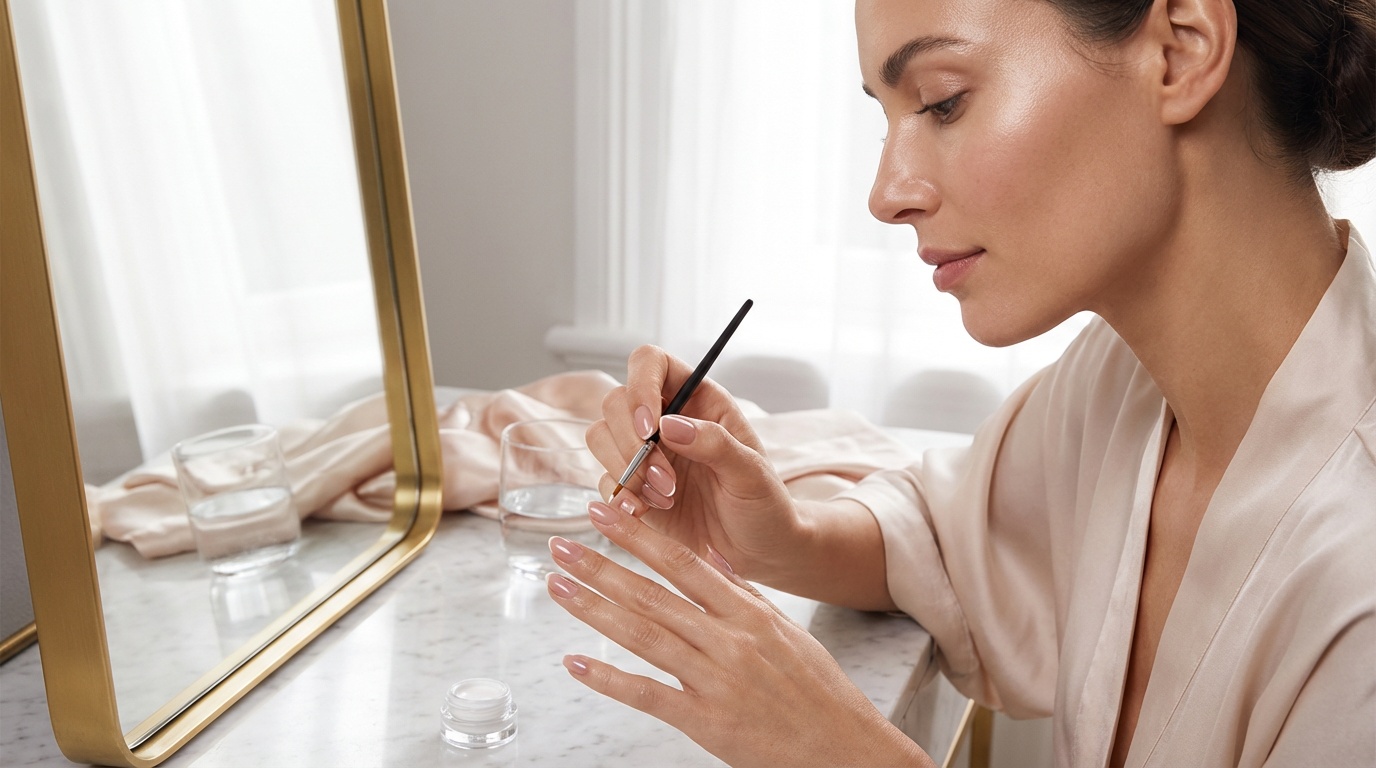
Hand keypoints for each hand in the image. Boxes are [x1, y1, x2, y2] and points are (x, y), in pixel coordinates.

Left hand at [546, 500, 933, 767]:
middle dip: (602, 566)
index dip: (640, 536)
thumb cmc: (818, 692)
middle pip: (654, 595)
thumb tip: (711, 559)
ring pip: (643, 636)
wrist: (845, 750)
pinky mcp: (706, 722)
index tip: (608, 512)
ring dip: (595, 609)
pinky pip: (647, 695)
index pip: (684, 562)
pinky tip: (576, 662)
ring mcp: (715, 681)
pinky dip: (608, 678)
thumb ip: (744, 595)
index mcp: (748, 614)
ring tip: (558, 586)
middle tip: (561, 543)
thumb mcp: (787, 632)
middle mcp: (729, 641)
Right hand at [587, 345, 799, 579]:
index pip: (651, 362)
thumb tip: (669, 423)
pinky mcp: (631, 486)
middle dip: (632, 443)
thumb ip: (715, 443)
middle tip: (667, 481)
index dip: (640, 384)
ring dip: (625, 470)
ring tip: (666, 497)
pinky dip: (621, 497)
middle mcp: (664, 418)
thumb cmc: (764, 504)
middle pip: (615, 401)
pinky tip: (650, 512)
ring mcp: (644, 452)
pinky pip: (604, 480)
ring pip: (600, 437)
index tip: (650, 426)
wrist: (756, 552)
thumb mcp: (752, 472)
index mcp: (698, 398)